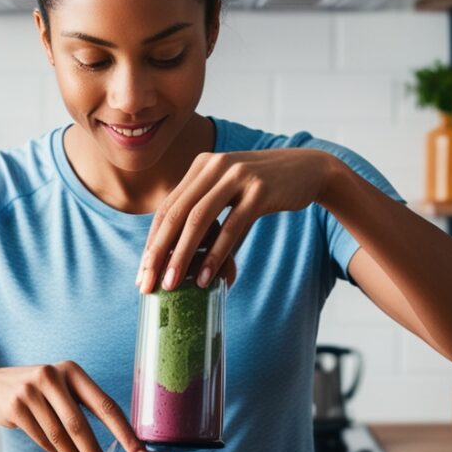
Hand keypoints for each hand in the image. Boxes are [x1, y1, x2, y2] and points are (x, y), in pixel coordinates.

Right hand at [0, 363, 149, 451]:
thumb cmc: (38, 393)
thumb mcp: (61, 390)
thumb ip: (83, 408)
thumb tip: (119, 444)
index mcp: (73, 372)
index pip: (106, 406)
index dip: (126, 434)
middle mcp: (53, 376)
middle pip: (80, 425)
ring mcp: (31, 390)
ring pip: (60, 437)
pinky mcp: (16, 406)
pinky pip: (42, 440)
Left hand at [136, 147, 335, 293]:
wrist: (308, 170)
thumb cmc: (263, 188)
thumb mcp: (228, 192)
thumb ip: (206, 214)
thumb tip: (182, 258)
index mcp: (201, 166)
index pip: (167, 208)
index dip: (152, 242)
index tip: (143, 272)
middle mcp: (214, 166)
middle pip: (176, 215)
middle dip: (158, 252)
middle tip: (148, 283)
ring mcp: (236, 176)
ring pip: (199, 220)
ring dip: (182, 256)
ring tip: (171, 285)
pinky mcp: (259, 191)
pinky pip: (231, 227)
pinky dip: (216, 255)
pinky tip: (205, 277)